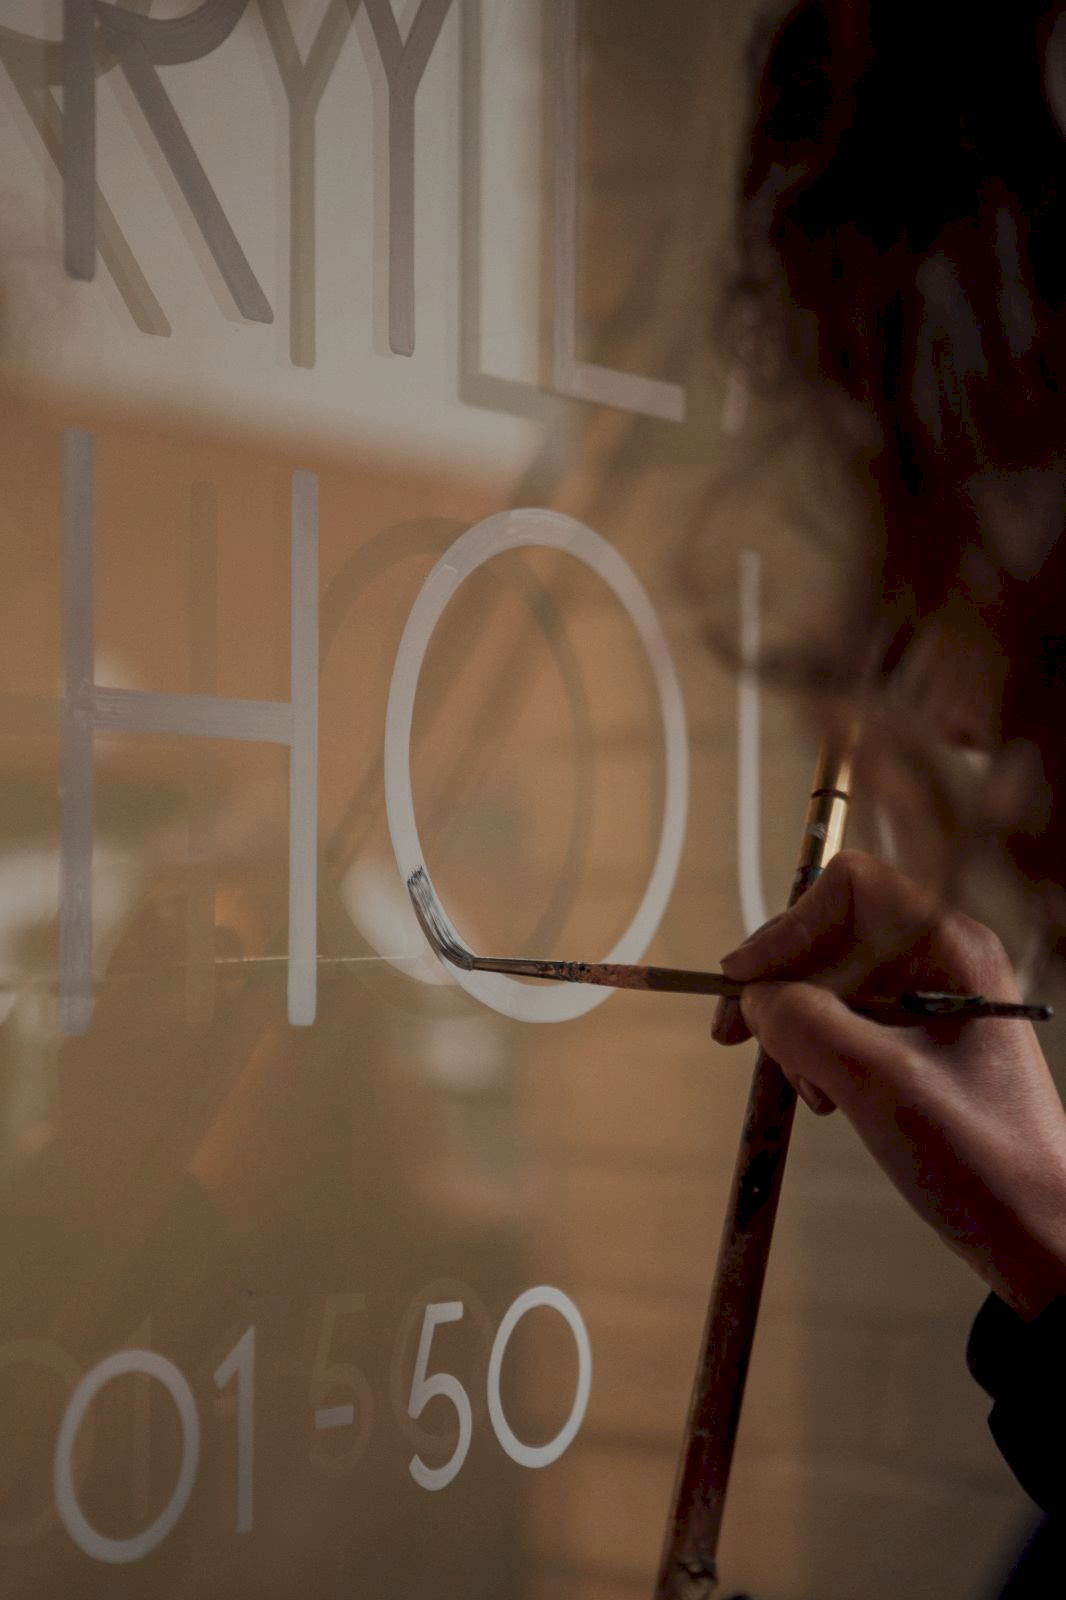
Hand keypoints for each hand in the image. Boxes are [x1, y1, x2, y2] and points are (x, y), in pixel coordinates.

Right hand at [715, 850, 1065, 1321]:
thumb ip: (805, 1024)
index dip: (788, 927)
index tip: (744, 983)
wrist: (1037, 1234)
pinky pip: (845, 1021)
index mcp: (950, 947)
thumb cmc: (976, 1155)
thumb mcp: (876, 1084)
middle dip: (781, 986)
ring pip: (828, 982)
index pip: (849, 887)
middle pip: (829, 934)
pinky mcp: (918, 1042)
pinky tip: (824, 1098)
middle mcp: (940, 959)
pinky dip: (817, 1053)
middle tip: (732, 1039)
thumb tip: (752, 996)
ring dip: (797, 1029)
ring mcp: (930, 1001)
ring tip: (808, 1090)